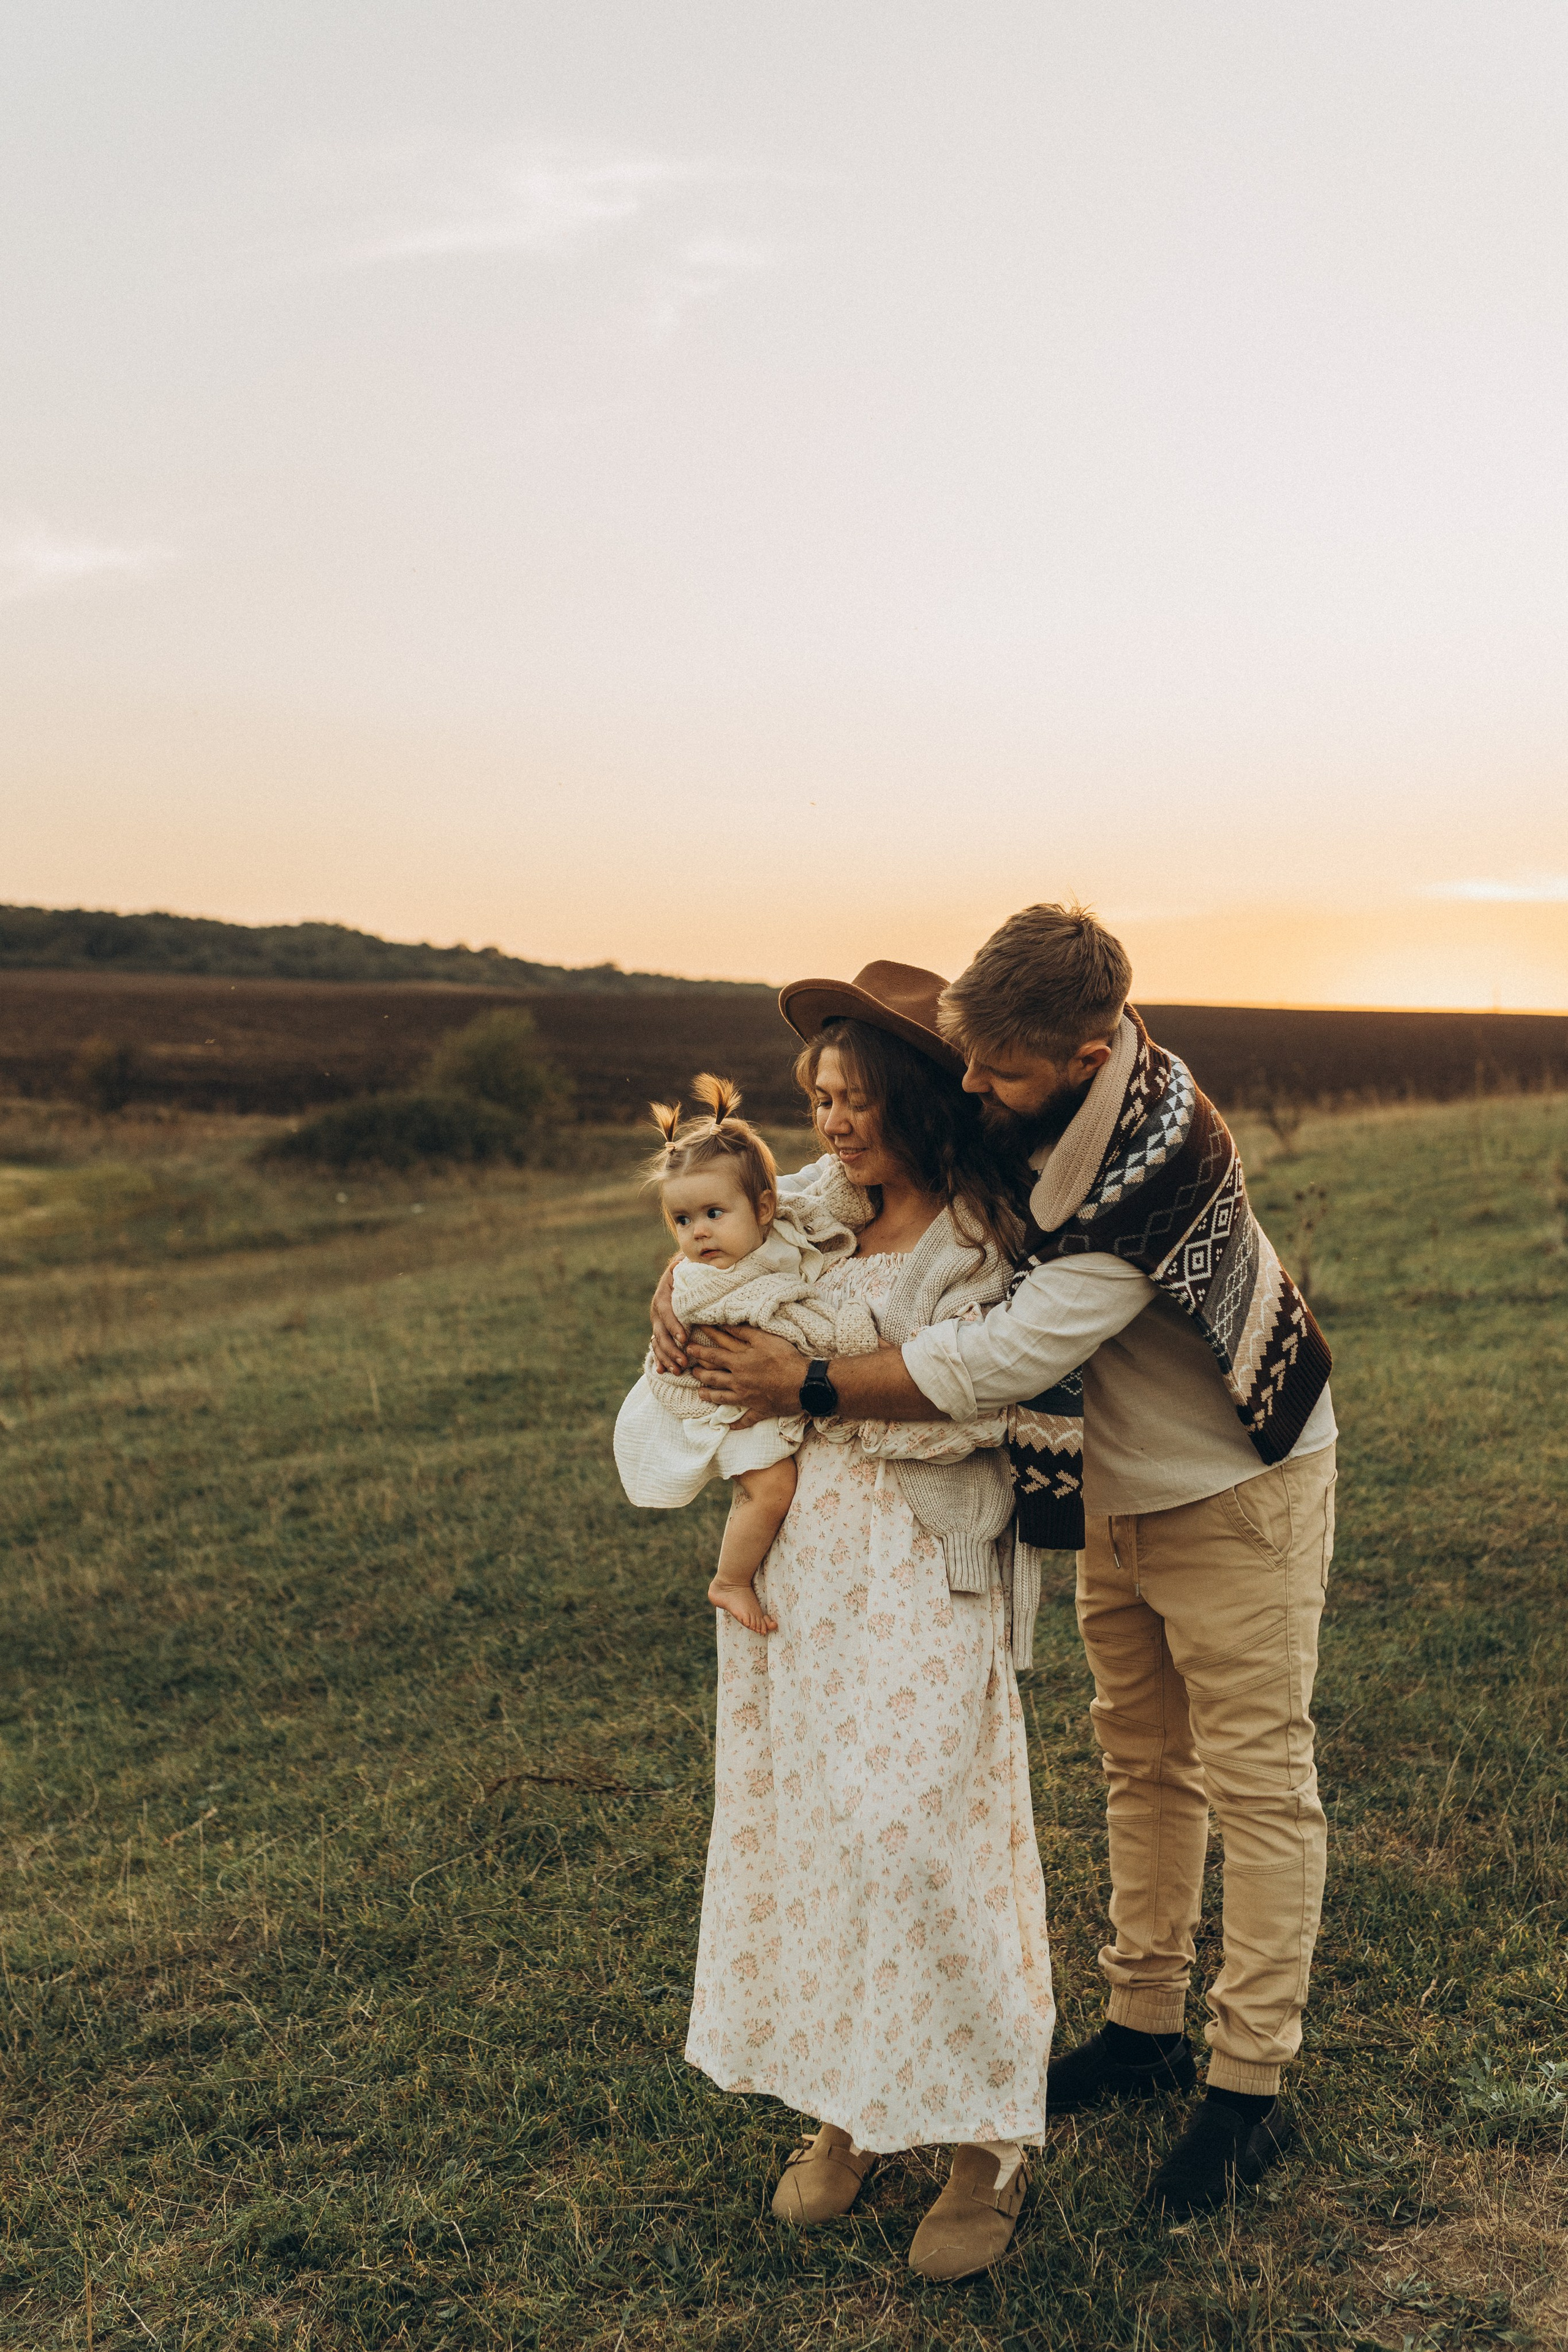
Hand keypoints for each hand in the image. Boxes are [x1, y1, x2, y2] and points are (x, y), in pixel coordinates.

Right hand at [650, 1259, 686, 1371]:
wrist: (679, 1272)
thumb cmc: (689, 1270)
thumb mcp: (688, 1265)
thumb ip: (688, 1265)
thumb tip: (686, 1259)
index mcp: (663, 1295)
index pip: (667, 1311)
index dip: (674, 1324)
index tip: (684, 1337)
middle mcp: (657, 1310)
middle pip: (661, 1332)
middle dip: (672, 1348)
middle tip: (683, 1361)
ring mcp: (657, 1322)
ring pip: (658, 1342)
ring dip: (666, 1358)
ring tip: (678, 1370)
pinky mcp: (660, 1330)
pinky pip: (657, 1346)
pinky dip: (659, 1359)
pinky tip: (662, 1371)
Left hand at [686, 1326, 807, 1424]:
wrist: (804, 1385)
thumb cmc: (785, 1359)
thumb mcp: (764, 1339)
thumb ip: (743, 1332)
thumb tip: (725, 1325)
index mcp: (739, 1363)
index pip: (713, 1355)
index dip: (699, 1350)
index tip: (688, 1346)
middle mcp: (738, 1382)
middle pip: (713, 1378)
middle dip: (699, 1373)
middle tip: (690, 1369)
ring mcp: (748, 1398)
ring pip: (722, 1398)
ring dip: (709, 1396)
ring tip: (699, 1393)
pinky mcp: (759, 1410)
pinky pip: (745, 1419)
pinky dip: (737, 1423)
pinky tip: (730, 1426)